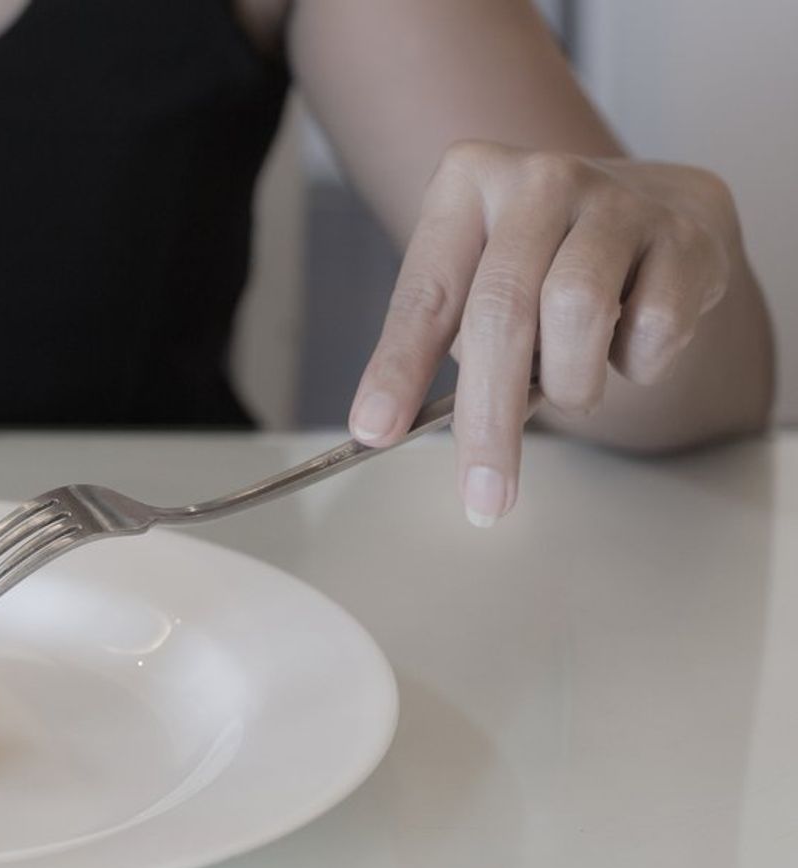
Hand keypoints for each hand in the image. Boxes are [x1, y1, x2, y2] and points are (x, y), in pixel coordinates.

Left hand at [348, 140, 736, 525]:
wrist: (656, 208)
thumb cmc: (544, 259)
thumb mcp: (477, 277)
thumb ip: (446, 339)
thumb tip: (394, 425)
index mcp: (466, 183)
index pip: (424, 296)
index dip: (397, 369)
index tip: (375, 431)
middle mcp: (539, 180)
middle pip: (501, 313)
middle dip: (488, 417)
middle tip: (483, 492)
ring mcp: (617, 199)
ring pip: (578, 314)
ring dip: (571, 381)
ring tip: (571, 386)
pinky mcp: (686, 233)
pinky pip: (653, 326)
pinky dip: (636, 362)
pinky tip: (629, 339)